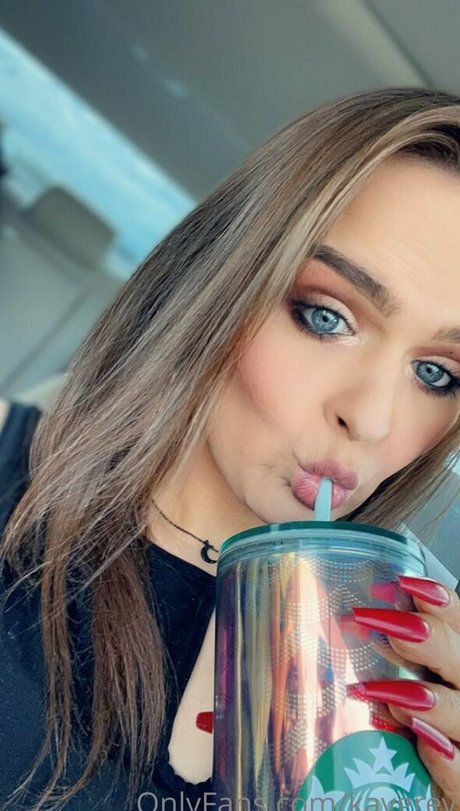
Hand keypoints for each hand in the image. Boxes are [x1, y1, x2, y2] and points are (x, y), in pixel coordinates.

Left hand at [350, 576, 459, 804]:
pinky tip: (422, 744)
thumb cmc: (417, 720)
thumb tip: (349, 620)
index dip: (440, 601)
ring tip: (388, 693)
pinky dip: (447, 760)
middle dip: (430, 641)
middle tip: (385, 629)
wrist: (429, 780)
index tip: (403, 584)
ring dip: (429, 700)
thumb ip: (394, 651)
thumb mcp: (411, 678)